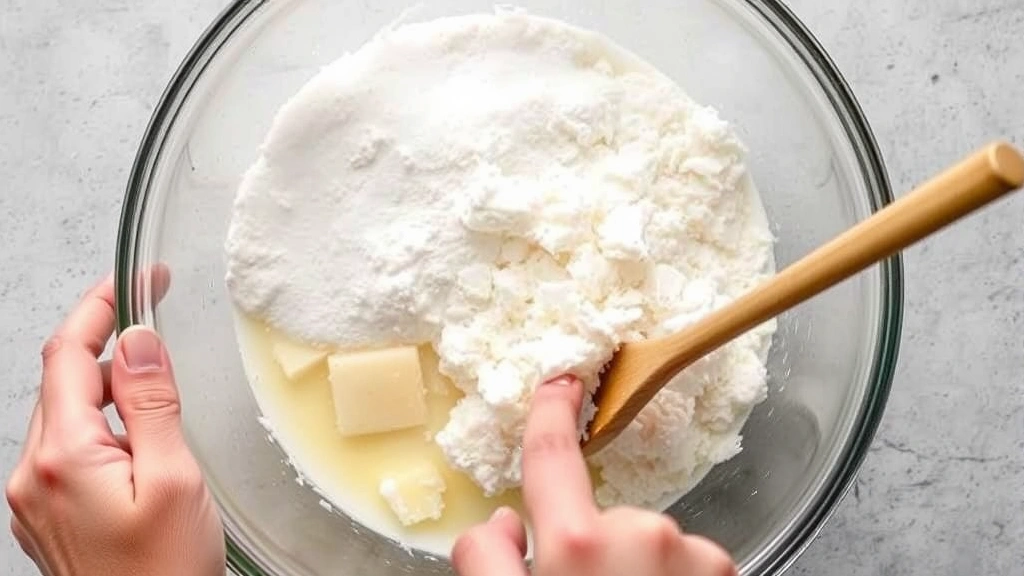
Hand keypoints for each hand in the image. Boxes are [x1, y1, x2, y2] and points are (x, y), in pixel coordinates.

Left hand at [5, 275, 224, 575]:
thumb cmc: (164, 575)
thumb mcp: (174, 478)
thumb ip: (151, 404)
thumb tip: (137, 340)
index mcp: (61, 457)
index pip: (69, 354)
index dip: (103, 306)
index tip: (139, 279)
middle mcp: (33, 473)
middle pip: (63, 379)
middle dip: (106, 340)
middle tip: (154, 312)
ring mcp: (34, 497)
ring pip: (66, 413)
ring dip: (107, 385)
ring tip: (158, 390)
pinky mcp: (48, 515)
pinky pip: (68, 448)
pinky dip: (103, 425)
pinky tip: (140, 441)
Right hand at [452, 375, 737, 575]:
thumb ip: (487, 560)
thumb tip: (504, 520)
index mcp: (577, 544)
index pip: (553, 457)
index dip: (550, 412)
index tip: (560, 382)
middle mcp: (642, 534)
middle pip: (598, 518)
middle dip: (586, 547)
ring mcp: (693, 555)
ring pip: (644, 543)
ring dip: (631, 572)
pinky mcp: (724, 573)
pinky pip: (683, 563)